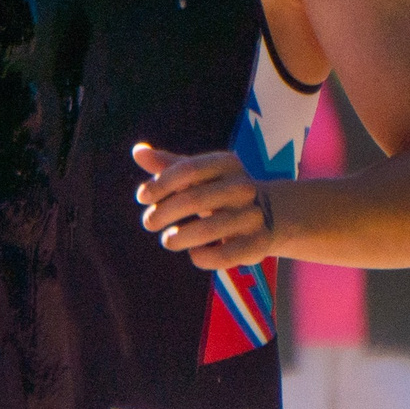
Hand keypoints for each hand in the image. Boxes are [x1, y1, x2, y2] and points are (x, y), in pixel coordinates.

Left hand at [132, 143, 275, 270]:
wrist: (271, 213)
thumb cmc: (220, 190)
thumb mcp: (199, 174)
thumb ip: (168, 165)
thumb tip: (138, 151)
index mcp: (228, 164)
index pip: (189, 169)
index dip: (160, 184)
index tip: (142, 197)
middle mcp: (243, 187)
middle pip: (194, 200)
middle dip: (163, 213)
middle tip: (149, 222)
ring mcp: (252, 216)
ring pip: (206, 230)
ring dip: (177, 238)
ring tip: (168, 239)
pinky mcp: (257, 245)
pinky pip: (222, 256)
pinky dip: (201, 257)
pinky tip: (194, 252)